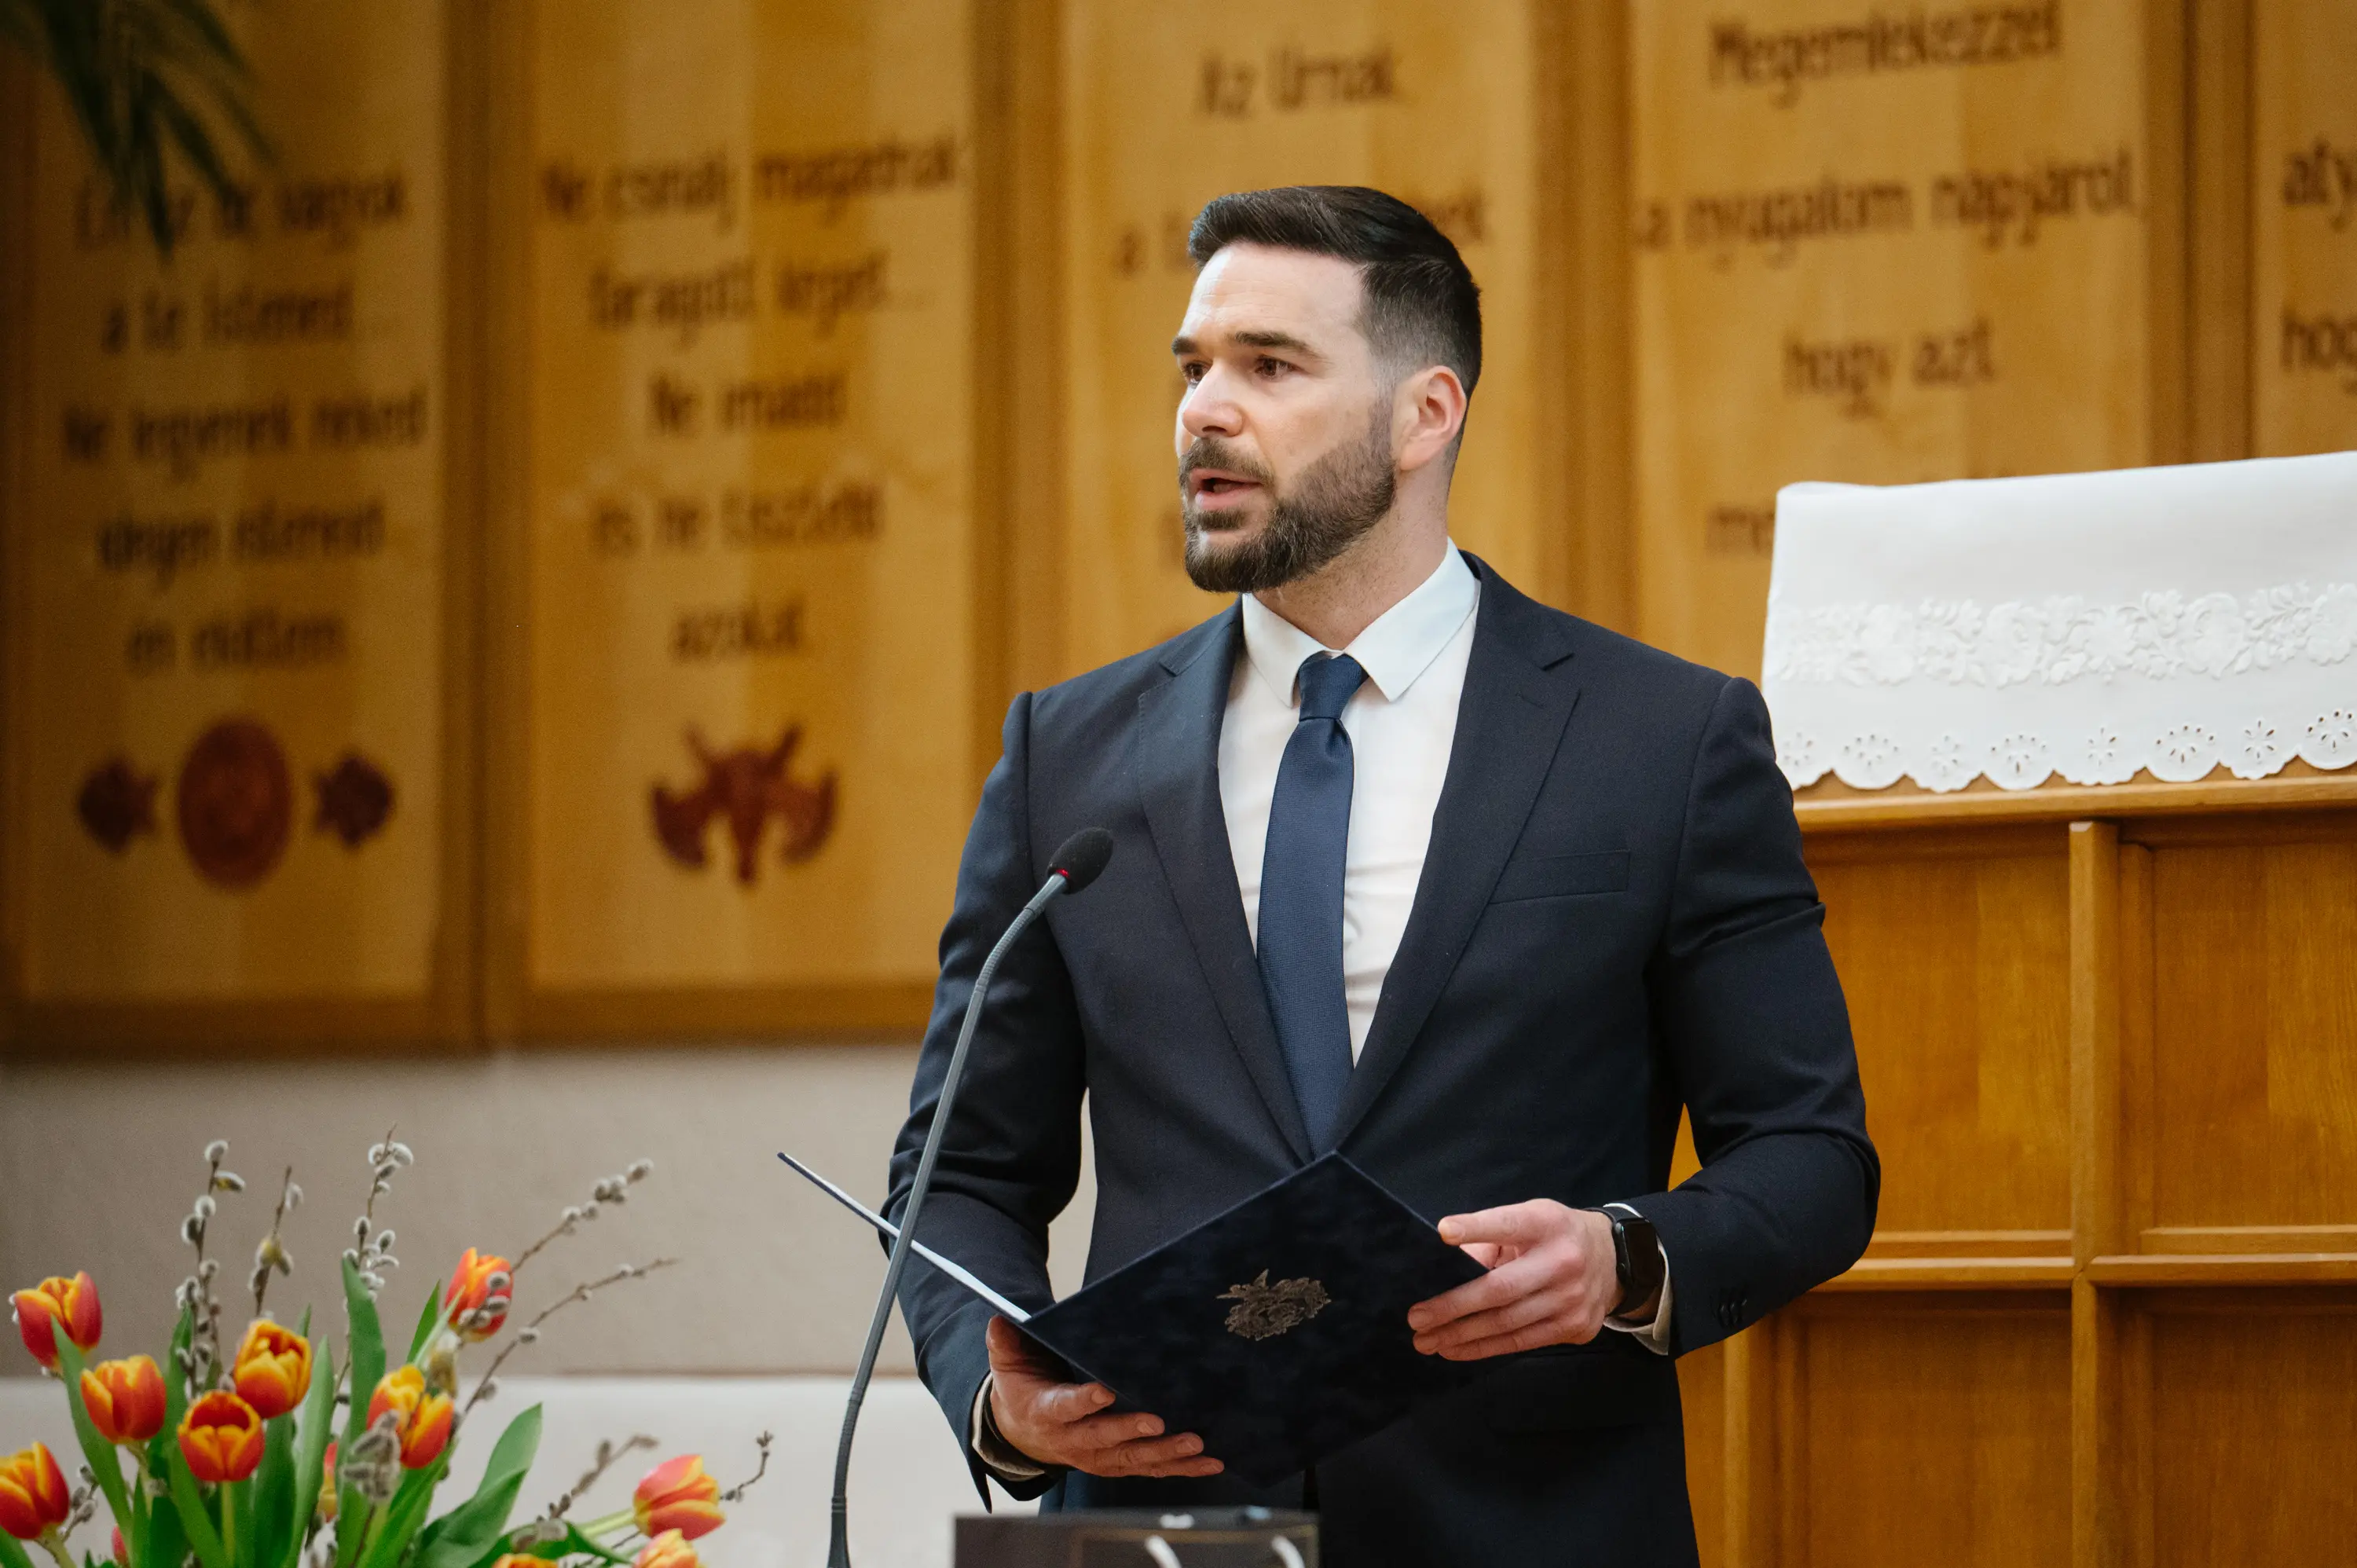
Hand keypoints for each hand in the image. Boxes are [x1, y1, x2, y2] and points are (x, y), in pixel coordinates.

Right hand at [984, 1316, 1222, 1477]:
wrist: (1023, 1433)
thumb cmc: (1023, 1390)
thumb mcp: (1008, 1365)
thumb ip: (1006, 1343)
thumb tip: (999, 1319)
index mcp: (1047, 1412)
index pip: (1065, 1408)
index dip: (1083, 1401)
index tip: (1104, 1391)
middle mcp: (1074, 1441)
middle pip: (1104, 1438)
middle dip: (1131, 1431)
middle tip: (1159, 1422)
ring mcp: (1099, 1456)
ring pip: (1133, 1459)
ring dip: (1166, 1453)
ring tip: (1196, 1443)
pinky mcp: (1118, 1463)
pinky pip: (1151, 1469)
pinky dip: (1181, 1468)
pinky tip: (1210, 1462)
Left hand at [1406, 1200, 1621, 1359]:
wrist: (1614, 1260)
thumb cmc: (1553, 1236)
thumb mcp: (1530, 1220)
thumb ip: (1492, 1239)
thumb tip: (1445, 1267)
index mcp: (1546, 1224)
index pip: (1507, 1224)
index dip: (1475, 1228)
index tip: (1442, 1232)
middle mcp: (1563, 1261)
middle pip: (1501, 1289)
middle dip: (1453, 1306)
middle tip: (1416, 1317)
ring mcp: (1572, 1299)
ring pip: (1507, 1323)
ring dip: (1461, 1334)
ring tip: (1426, 1340)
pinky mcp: (1575, 1327)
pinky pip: (1522, 1342)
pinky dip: (1484, 1348)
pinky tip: (1455, 1349)